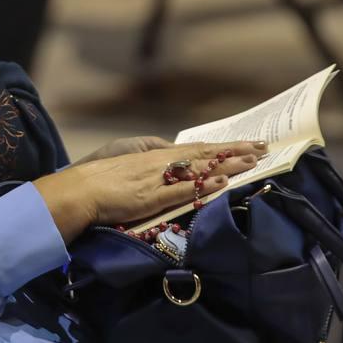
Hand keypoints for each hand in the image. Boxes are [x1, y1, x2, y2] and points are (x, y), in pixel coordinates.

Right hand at [34, 140, 266, 241]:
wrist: (80, 190)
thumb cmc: (103, 179)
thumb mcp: (131, 163)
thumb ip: (154, 163)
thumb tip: (175, 165)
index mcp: (157, 156)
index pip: (198, 149)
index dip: (225, 147)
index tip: (249, 144)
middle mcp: (161, 163)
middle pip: (204, 155)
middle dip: (235, 151)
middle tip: (263, 148)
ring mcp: (157, 180)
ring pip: (198, 168)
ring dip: (225, 164)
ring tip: (251, 161)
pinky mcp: (150, 198)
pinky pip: (180, 190)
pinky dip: (201, 185)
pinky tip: (219, 182)